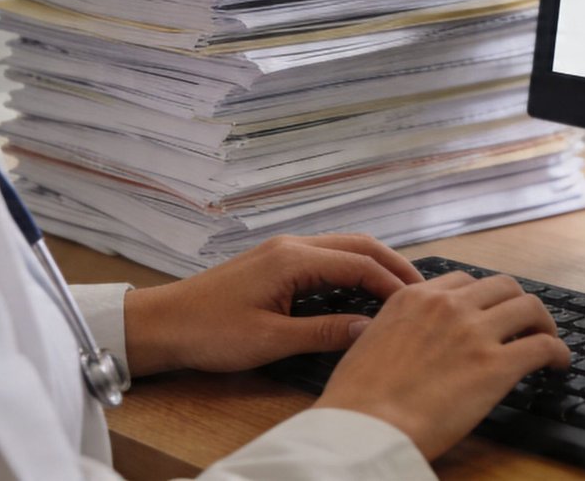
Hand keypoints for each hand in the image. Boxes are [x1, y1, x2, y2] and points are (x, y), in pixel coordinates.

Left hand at [121, 234, 423, 375]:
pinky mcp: (275, 262)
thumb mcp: (270, 340)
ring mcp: (282, 251)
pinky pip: (325, 258)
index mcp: (293, 259)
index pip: (358, 263)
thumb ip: (322, 332)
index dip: (392, 283)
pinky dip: (351, 269)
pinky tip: (361, 292)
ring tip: (399, 291)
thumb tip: (369, 329)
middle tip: (422, 291)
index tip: (418, 303)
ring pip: (342, 248)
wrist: (162, 323)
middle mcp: (292, 245)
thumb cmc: (210, 333)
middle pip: (357, 245)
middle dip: (392, 264)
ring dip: (373, 265)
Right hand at [313, 271, 570, 460]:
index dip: (482, 297)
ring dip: (542, 322)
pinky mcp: (497, 365)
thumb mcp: (368, 342)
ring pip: (529, 307)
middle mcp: (448, 306)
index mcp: (414, 298)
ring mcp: (475, 332)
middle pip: (502, 286)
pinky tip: (559, 364)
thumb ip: (397, 329)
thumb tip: (410, 339)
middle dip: (516, 303)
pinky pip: (543, 346)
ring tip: (546, 339)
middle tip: (523, 323)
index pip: (463, 281)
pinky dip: (558, 352)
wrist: (363, 426)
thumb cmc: (356, 398)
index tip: (490, 312)